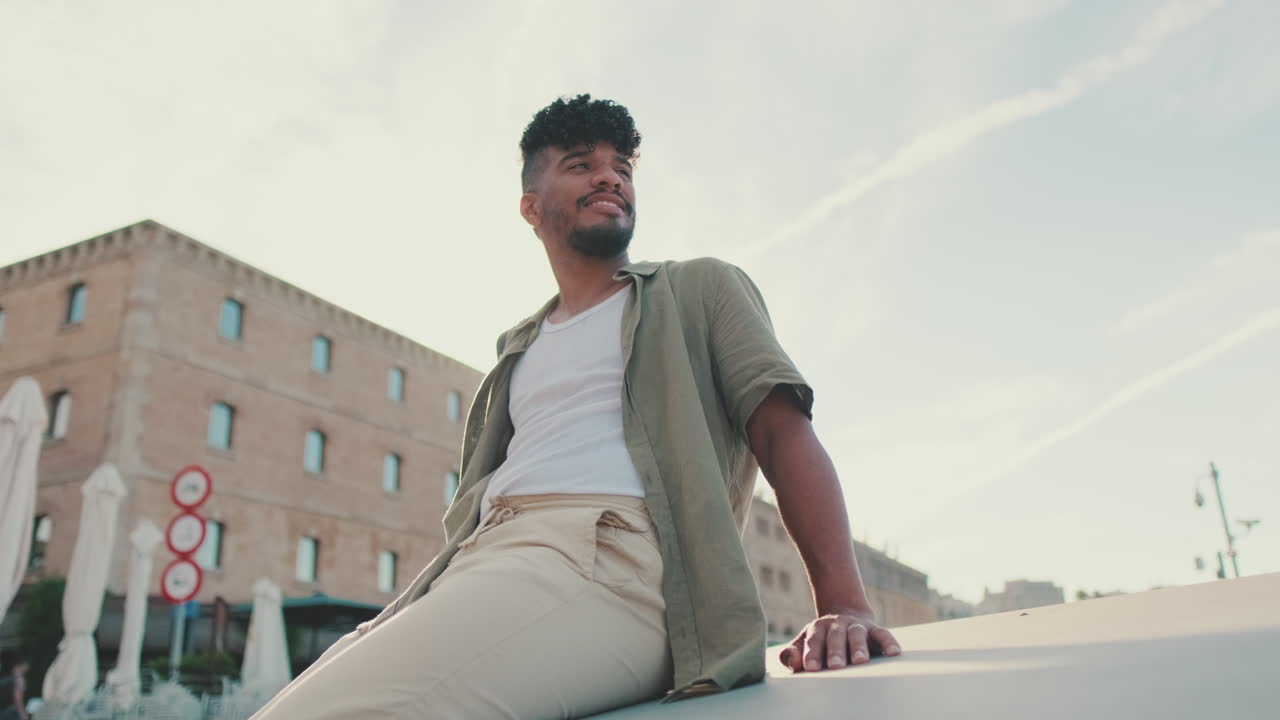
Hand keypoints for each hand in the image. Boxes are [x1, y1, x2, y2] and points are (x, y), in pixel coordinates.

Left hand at [778, 609, 901, 671]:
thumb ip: (793, 654)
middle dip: (835, 651)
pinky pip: (883, 634)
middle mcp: (837, 624)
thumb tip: (792, 661)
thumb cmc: (821, 641)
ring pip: (857, 634)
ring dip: (859, 647)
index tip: (811, 668)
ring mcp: (856, 626)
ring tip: (860, 661)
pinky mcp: (874, 630)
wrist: (844, 618)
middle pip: (835, 636)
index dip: (812, 654)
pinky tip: (894, 653)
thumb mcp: (804, 645)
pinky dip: (889, 642)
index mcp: (818, 628)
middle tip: (836, 666)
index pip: (813, 641)